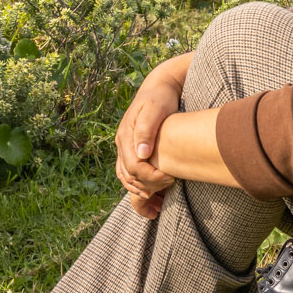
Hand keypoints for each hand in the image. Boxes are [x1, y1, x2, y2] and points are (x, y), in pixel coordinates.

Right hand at [115, 53, 191, 218]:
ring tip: (159, 204)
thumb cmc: (160, 98)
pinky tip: (154, 195)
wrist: (159, 88)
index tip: (170, 179)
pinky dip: (138, 188)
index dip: (150, 177)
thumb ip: (146, 130)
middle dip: (147, 188)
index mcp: (125, 136)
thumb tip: (142, 153)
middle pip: (128, 176)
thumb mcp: (155, 109)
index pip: (133, 167)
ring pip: (126, 179)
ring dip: (140, 193)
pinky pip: (130, 175)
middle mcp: (122, 144)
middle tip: (169, 190)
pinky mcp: (132, 151)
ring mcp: (125, 148)